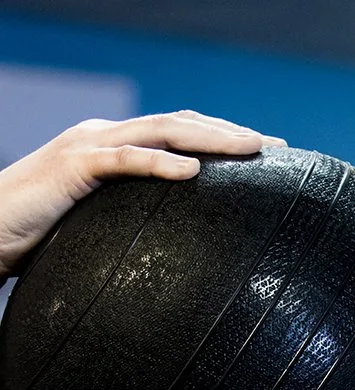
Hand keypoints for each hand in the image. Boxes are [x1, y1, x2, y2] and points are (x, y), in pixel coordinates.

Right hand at [0, 110, 286, 276]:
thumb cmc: (39, 239)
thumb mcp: (99, 231)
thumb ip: (135, 229)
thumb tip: (177, 260)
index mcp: (115, 148)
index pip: (178, 134)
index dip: (222, 139)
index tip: (267, 156)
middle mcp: (105, 136)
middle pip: (180, 124)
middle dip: (230, 133)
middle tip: (276, 148)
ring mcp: (89, 145)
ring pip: (161, 131)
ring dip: (209, 138)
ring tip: (250, 150)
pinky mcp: (74, 166)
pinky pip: (124, 160)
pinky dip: (160, 164)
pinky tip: (194, 173)